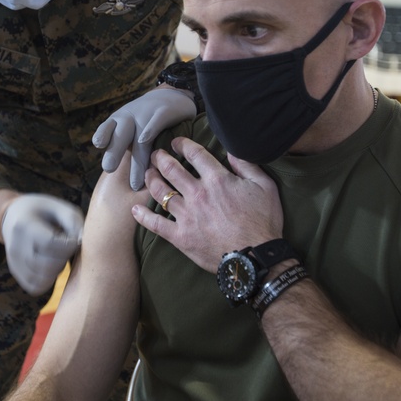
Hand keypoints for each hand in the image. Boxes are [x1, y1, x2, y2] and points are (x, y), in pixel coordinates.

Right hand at [1, 194, 83, 295]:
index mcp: (24, 225)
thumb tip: (81, 242)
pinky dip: (49, 280)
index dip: (69, 245)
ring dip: (58, 270)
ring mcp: (13, 262)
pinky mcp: (16, 274)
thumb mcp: (59, 207)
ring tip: (58, 255)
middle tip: (68, 247)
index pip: (49, 244)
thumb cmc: (43, 211)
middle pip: (47, 265)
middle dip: (65, 258)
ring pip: (42, 279)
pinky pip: (36, 287)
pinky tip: (51, 264)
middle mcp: (15, 247)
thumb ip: (73, 221)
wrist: (14, 216)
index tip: (74, 238)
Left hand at [92, 88, 196, 190]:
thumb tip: (111, 174)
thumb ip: (121, 144)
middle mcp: (130, 116)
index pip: (107, 127)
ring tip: (136, 184)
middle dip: (114, 151)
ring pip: (139, 139)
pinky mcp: (164, 112)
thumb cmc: (146, 118)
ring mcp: (147, 114)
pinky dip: (149, 130)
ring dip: (137, 162)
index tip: (99, 145)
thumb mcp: (130, 126)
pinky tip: (145, 141)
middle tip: (109, 169)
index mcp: (119, 120)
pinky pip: (156, 123)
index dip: (103, 134)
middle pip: (121, 136)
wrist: (172, 94)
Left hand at [131, 137, 283, 271]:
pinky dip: (143, 216)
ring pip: (160, 192)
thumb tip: (232, 151)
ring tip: (148, 173)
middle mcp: (198, 194)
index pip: (194, 154)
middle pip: (171, 169)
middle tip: (155, 154)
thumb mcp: (265, 187)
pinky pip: (156, 224)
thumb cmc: (263, 223)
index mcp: (217, 179)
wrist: (254, 258)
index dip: (182, 144)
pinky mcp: (180, 236)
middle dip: (160, 158)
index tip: (176, 142)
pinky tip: (135, 209)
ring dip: (151, 179)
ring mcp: (187, 215)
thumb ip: (247, 166)